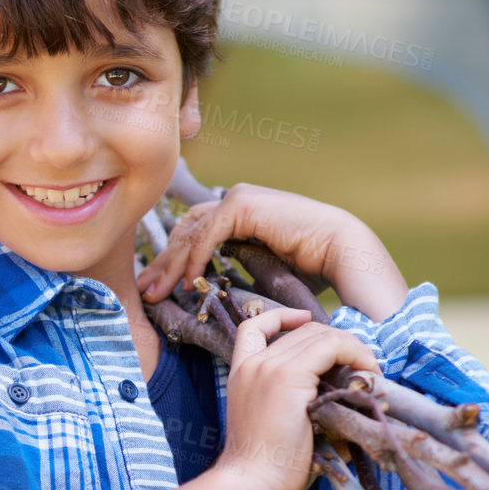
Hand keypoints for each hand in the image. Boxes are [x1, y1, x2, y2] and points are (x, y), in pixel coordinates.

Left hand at [136, 182, 365, 302]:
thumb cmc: (313, 267)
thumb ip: (238, 267)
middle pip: (185, 230)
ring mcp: (238, 198)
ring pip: (192, 232)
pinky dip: (195, 258)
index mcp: (240, 212)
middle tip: (144, 289)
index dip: (173, 259)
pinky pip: (207, 234)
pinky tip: (187, 281)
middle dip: (163, 262)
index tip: (156, 286)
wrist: (344, 252)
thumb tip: (214, 286)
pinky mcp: (243, 204)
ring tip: (155, 291)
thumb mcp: (264, 267)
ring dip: (171, 264)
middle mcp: (235, 199)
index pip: (194, 232)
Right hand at [212, 306, 380, 489]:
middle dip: (337, 342)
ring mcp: (270, 368)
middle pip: (304, 331)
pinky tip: (367, 372)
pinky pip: (331, 347)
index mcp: (240, 373)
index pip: (255, 326)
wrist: (252, 482)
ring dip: (351, 348)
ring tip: (368, 371)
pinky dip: (355, 353)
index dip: (283, 317)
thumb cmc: (265, 466)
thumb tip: (340, 397)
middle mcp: (253, 364)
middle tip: (359, 365)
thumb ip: (293, 399)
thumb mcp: (271, 422)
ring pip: (321, 335)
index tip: (305, 320)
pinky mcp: (289, 378)